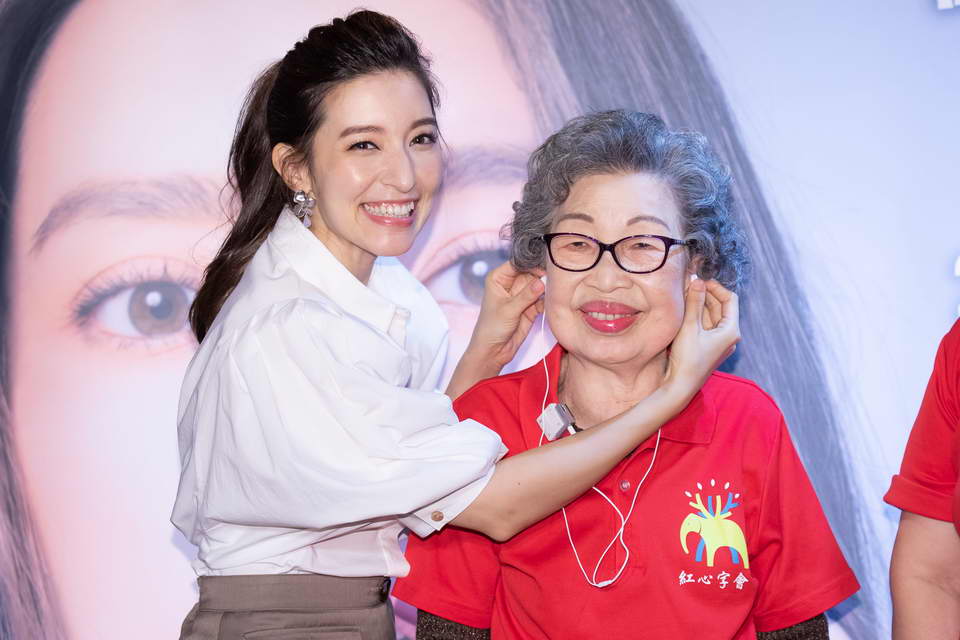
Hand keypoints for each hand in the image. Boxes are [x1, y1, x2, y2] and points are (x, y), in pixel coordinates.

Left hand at [466, 261, 544, 370]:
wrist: (493, 351)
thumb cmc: (491, 328)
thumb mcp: (508, 310)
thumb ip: (526, 296)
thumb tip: (542, 282)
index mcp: (498, 278)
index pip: (517, 263)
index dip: (531, 263)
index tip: (545, 265)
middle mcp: (510, 284)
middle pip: (531, 272)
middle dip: (542, 276)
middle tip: (555, 278)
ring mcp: (521, 295)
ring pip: (538, 285)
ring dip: (547, 288)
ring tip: (555, 290)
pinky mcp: (530, 307)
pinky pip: (542, 299)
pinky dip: (547, 300)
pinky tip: (552, 302)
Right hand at [664, 278, 739, 401]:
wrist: (680, 386)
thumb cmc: (687, 359)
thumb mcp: (689, 327)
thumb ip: (694, 302)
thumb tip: (697, 280)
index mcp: (731, 330)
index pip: (730, 299)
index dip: (716, 287)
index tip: (699, 281)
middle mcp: (729, 336)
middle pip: (721, 307)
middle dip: (706, 295)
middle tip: (688, 286)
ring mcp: (720, 343)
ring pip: (712, 316)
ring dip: (700, 305)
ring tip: (684, 296)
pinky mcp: (710, 348)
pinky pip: (706, 326)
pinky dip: (697, 316)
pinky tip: (684, 312)